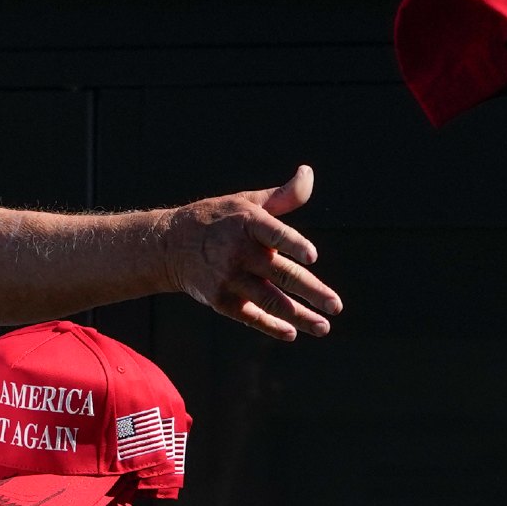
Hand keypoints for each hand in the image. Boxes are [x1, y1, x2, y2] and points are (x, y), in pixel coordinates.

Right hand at [162, 165, 342, 340]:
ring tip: (324, 327)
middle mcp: (238, 252)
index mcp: (248, 224)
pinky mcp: (221, 300)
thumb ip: (283, 196)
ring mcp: (229, 279)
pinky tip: (292, 332)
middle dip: (311, 291)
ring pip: (270, 301)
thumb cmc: (219, 220)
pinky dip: (272, 327)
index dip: (293, 244)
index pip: (275, 234)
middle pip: (280, 274)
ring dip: (299, 316)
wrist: (170, 246)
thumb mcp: (247, 202)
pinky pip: (251, 317)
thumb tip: (307, 173)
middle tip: (335, 305)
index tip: (312, 257)